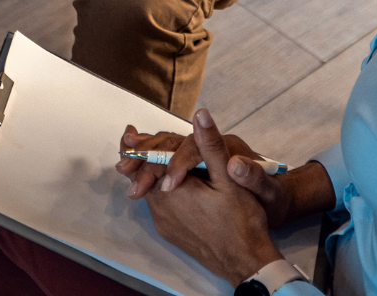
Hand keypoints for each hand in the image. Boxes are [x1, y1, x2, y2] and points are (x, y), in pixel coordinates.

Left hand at [117, 125, 297, 227]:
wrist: (247, 262)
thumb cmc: (241, 221)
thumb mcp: (228, 177)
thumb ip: (210, 145)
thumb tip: (200, 115)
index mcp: (171, 191)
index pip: (145, 162)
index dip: (138, 145)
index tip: (129, 133)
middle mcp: (161, 209)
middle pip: (141, 177)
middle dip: (139, 158)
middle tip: (133, 141)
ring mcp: (165, 224)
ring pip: (149, 192)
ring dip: (149, 175)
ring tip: (153, 159)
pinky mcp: (171, 233)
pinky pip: (158, 206)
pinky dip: (158, 191)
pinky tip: (171, 184)